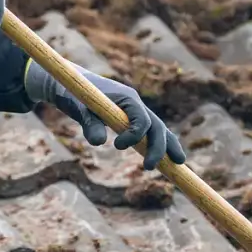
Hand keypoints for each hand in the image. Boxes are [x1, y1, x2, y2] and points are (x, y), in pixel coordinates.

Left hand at [24, 60, 186, 169]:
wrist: (73, 84)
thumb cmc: (74, 94)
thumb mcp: (78, 108)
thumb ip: (89, 124)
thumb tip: (100, 142)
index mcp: (126, 97)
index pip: (142, 119)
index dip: (135, 135)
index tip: (117, 146)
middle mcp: (136, 103)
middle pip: (157, 126)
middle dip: (159, 147)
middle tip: (149, 168)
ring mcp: (136, 110)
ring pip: (159, 128)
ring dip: (168, 146)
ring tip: (178, 163)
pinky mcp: (132, 118)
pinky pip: (151, 131)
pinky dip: (160, 143)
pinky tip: (168, 158)